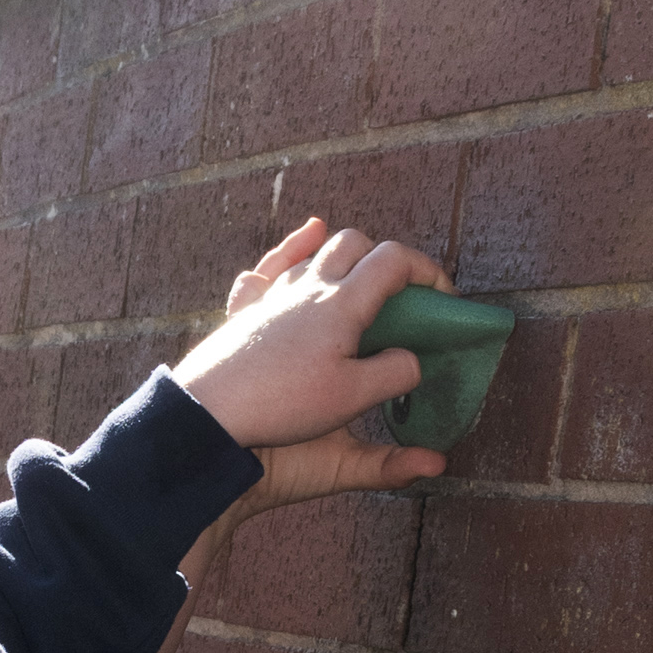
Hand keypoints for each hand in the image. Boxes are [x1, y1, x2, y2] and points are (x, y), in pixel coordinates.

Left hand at [174, 217, 449, 510]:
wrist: (210, 412)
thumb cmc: (285, 404)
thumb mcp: (353, 397)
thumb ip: (395, 373)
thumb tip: (412, 360)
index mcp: (342, 303)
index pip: (393, 260)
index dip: (426, 270)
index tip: (442, 297)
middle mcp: (308, 286)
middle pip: (355, 243)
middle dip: (386, 258)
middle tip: (401, 293)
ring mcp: (273, 293)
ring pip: (315, 250)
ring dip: (344, 252)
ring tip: (362, 268)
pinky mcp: (246, 309)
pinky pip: (271, 265)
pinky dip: (294, 247)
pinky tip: (306, 239)